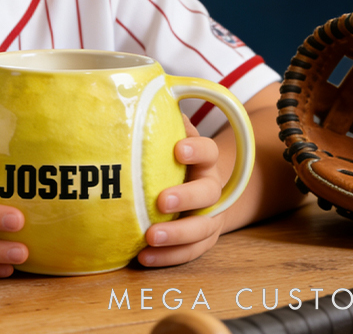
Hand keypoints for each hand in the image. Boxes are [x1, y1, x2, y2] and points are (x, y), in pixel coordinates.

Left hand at [138, 116, 224, 266]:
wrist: (199, 188)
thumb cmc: (173, 157)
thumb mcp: (172, 135)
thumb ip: (162, 119)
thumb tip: (140, 94)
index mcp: (205, 160)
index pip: (208, 151)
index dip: (196, 149)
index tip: (177, 149)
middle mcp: (212, 188)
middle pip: (208, 194)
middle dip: (186, 198)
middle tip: (161, 201)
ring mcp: (210, 217)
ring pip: (201, 229)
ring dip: (176, 235)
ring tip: (150, 237)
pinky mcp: (202, 241)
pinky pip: (189, 253)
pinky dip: (168, 257)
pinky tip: (144, 257)